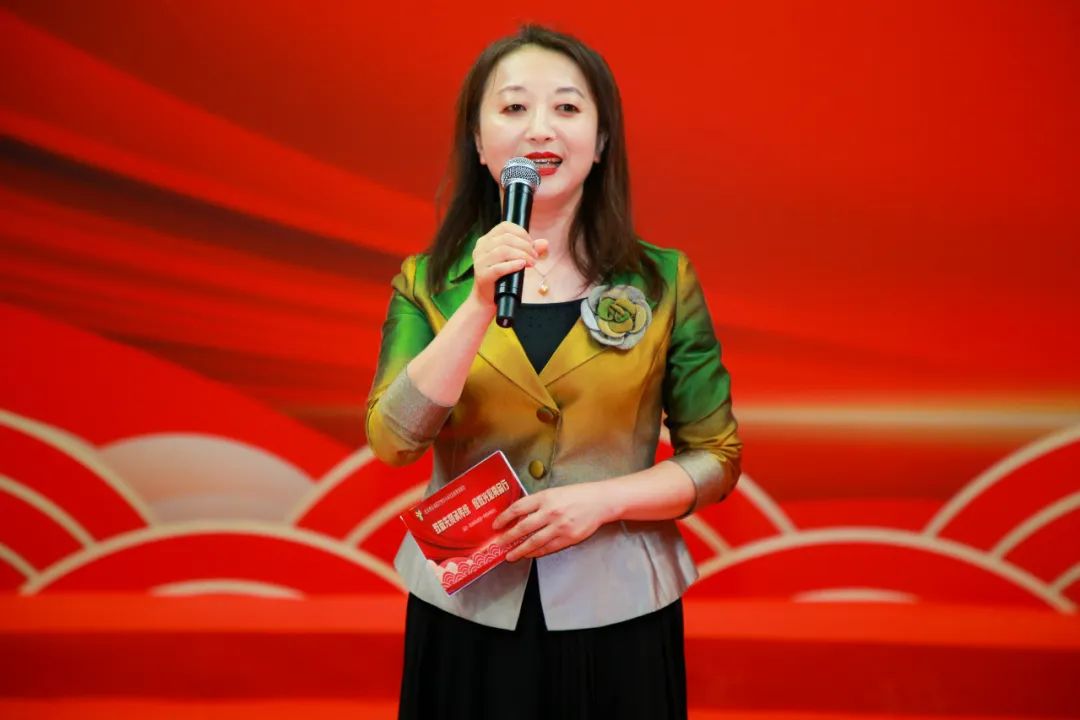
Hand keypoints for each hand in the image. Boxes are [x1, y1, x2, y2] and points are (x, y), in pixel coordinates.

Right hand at [468, 222, 548, 308]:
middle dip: (525, 246)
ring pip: (503, 250)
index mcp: (486, 240)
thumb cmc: (501, 277)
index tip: (532, 244)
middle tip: (535, 256)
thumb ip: (528, 249)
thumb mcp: (515, 259)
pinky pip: (499, 267)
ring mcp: (480, 261)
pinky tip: (522, 265)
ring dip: (522, 255)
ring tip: (532, 263)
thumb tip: (544, 242)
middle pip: (506, 238)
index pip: (505, 226)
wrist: (487, 298)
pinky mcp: (482, 275)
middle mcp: (481, 248)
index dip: (521, 233)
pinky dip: (513, 265)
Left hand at [493, 483, 615, 560]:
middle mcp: (550, 512)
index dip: (504, 518)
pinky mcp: (568, 538)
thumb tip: (519, 517)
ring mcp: (560, 526)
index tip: (496, 525)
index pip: (518, 508)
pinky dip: (537, 552)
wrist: (600, 502)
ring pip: (534, 542)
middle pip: (523, 527)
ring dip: (520, 550)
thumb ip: (537, 504)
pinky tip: (529, 554)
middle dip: (508, 537)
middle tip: (498, 544)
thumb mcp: (554, 493)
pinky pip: (548, 548)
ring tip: (510, 555)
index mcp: (545, 497)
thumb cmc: (577, 495)